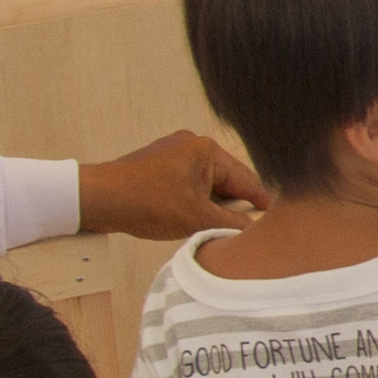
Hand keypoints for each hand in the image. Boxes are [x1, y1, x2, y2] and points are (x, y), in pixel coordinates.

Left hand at [79, 131, 262, 241]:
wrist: (99, 199)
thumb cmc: (147, 203)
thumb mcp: (197, 218)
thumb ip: (232, 224)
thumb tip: (255, 231)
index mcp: (207, 150)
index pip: (247, 179)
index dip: (262, 202)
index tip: (279, 218)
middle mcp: (193, 146)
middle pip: (228, 181)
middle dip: (235, 206)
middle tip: (246, 231)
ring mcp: (173, 153)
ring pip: (208, 185)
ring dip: (214, 206)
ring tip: (218, 228)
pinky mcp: (159, 165)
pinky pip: (189, 184)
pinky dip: (196, 202)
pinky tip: (195, 221)